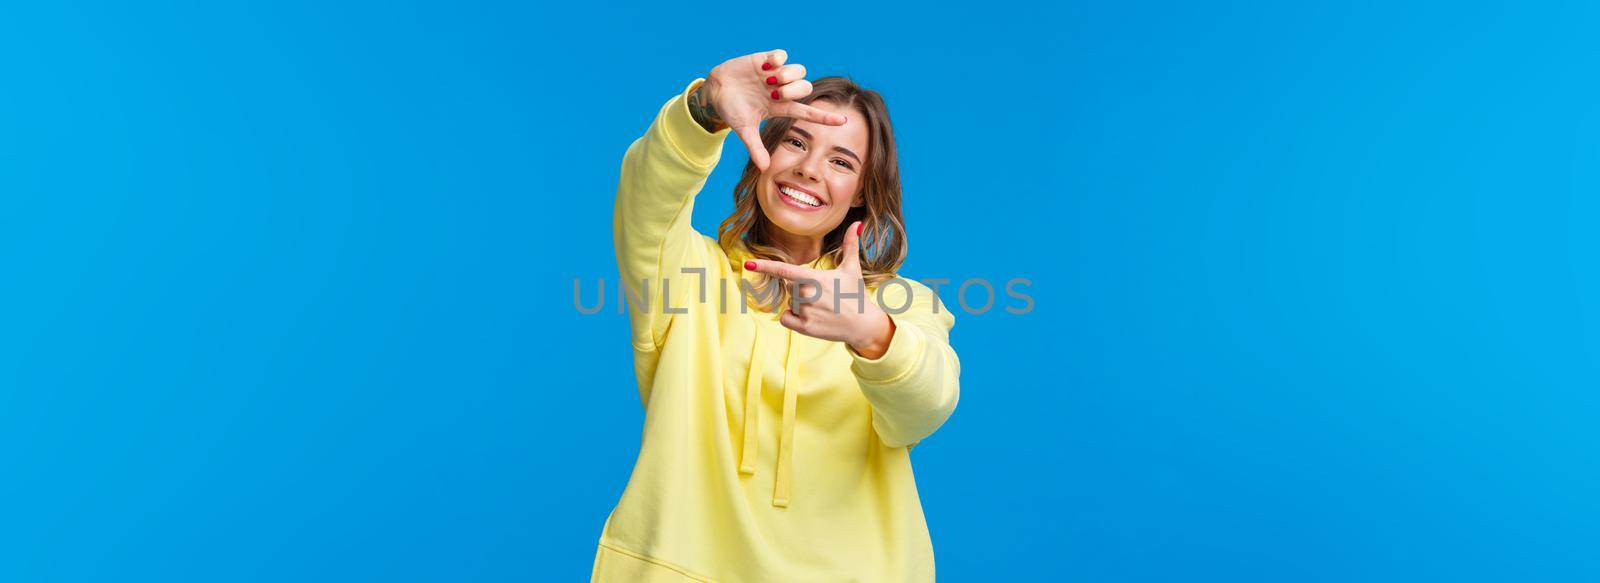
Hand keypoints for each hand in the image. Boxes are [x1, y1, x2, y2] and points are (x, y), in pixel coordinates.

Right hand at [701, 49, 847, 170]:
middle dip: (794, 89)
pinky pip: (783, 55)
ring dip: (788, 75)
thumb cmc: (731, 111)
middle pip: (805, 87)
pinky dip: (778, 59)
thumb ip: (755, 148)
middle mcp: (782, 90)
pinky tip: (766, 66)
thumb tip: (764, 169)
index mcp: (781, 107)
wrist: (715, 91)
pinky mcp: (765, 60)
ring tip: (770, 79)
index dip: (825, 117)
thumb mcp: (744, 130)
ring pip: (799, 70)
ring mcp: (775, 75)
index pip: (808, 112)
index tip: (843, 121)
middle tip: (776, 93)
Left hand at [745, 222, 894, 357]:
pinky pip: (785, 319)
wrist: (863, 324)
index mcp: (815, 279)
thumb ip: (850, 244)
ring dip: (800, 304)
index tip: (748, 264)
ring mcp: (806, 312)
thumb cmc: (855, 293)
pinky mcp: (805, 328)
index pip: (784, 271)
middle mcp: (808, 295)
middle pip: (789, 287)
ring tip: (821, 307)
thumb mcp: (852, 268)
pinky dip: (792, 318)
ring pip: (789, 303)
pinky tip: (810, 318)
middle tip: (822, 294)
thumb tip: (857, 224)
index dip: (765, 266)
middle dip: (801, 289)